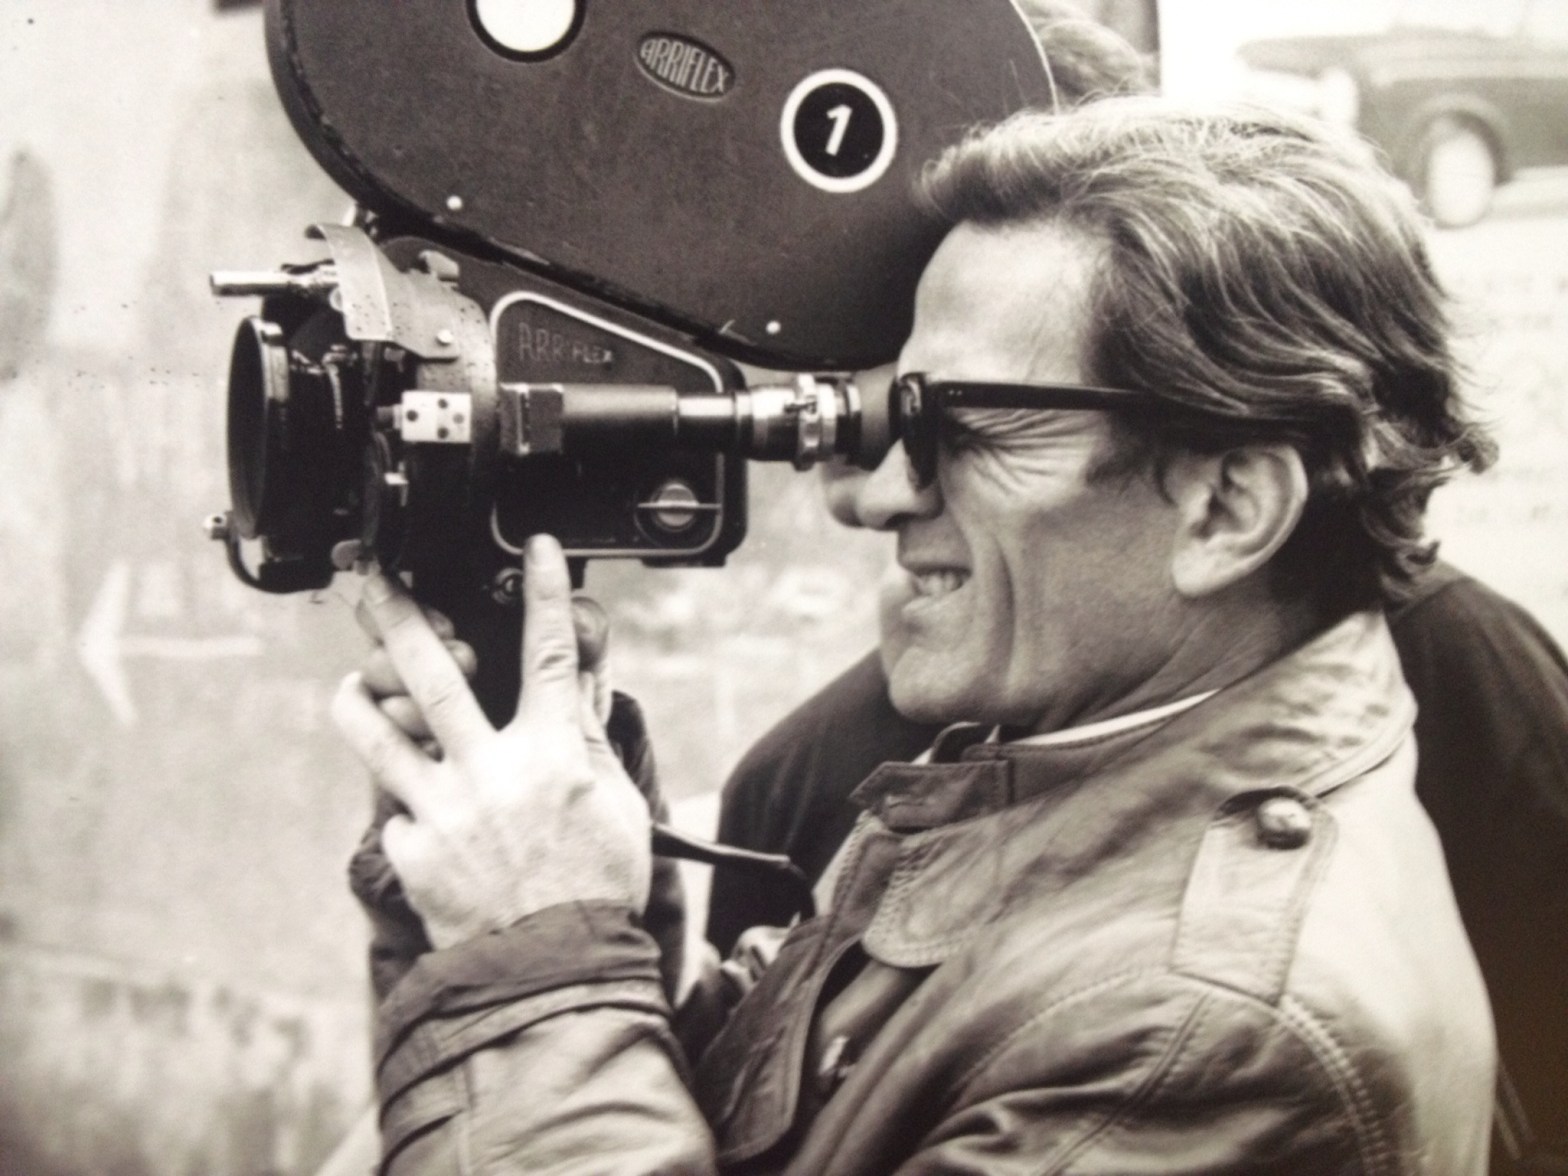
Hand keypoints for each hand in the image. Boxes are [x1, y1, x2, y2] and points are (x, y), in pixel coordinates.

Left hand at [332, 536, 651, 948]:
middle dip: (399, 614)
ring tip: (350, 682)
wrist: (552, 970)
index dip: (546, 592)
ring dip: (358, 699)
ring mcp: (444, 809)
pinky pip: (397, 811)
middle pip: (433, 673)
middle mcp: (491, 770)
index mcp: (553, 753)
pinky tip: (422, 817)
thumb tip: (585, 674)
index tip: (536, 550)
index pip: (551, 653)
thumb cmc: (593, 887)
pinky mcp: (411, 851)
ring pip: (379, 734)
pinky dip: (406, 806)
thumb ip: (587, 732)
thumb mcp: (614, 803)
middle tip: (373, 578)